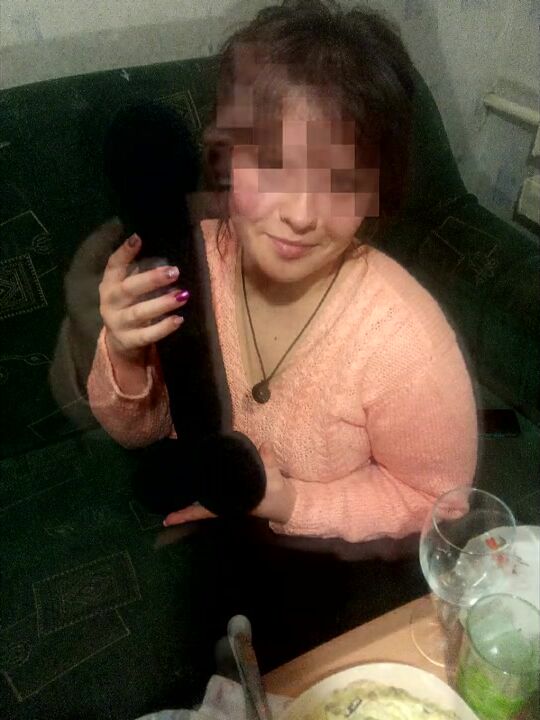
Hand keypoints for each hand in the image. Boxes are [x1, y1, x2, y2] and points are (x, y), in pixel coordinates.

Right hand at [98, 233, 188, 362]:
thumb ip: (141, 272)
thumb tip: (168, 256)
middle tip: (174, 271)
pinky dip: (163, 328)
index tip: (138, 238)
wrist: (120, 342)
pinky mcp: (129, 341)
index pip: (113, 265)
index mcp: (110, 284)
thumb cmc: (130, 306)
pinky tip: (178, 319)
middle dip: (151, 279)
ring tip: (182, 296)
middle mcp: (110, 302)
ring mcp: (118, 323)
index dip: (124, 252)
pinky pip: (147, 335)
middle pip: (129, 289)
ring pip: (139, 313)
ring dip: (162, 304)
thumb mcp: (129, 288)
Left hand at [163, 441, 296, 526]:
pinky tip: (197, 475)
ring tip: (174, 485)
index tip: (167, 520)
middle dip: (182, 504)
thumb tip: (263, 446)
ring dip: (191, 494)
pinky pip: (215, 488)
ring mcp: (229, 498)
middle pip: (199, 505)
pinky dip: (206, 482)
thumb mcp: (274, 479)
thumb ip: (268, 462)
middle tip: (162, 502)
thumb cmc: (276, 495)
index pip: (204, 510)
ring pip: (205, 497)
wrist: (286, 502)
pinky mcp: (234, 491)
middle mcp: (226, 503)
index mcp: (231, 504)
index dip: (186, 514)